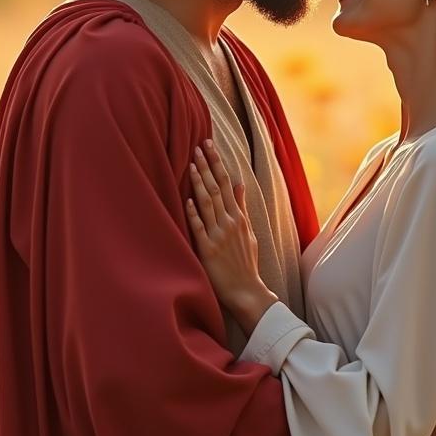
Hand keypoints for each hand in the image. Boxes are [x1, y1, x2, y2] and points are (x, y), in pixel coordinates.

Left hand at [185, 140, 277, 332]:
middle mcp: (229, 223)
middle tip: (198, 145)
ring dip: (200, 182)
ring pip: (208, 203)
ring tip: (192, 163)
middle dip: (208, 165)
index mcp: (239, 217)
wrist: (247, 290)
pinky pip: (200, 228)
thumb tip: (239, 184)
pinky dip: (194, 213)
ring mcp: (219, 235)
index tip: (210, 146)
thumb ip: (241, 207)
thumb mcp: (248, 231)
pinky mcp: (208, 250)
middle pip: (217, 188)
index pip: (227, 183)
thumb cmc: (246, 262)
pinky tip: (187, 199)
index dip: (218, 164)